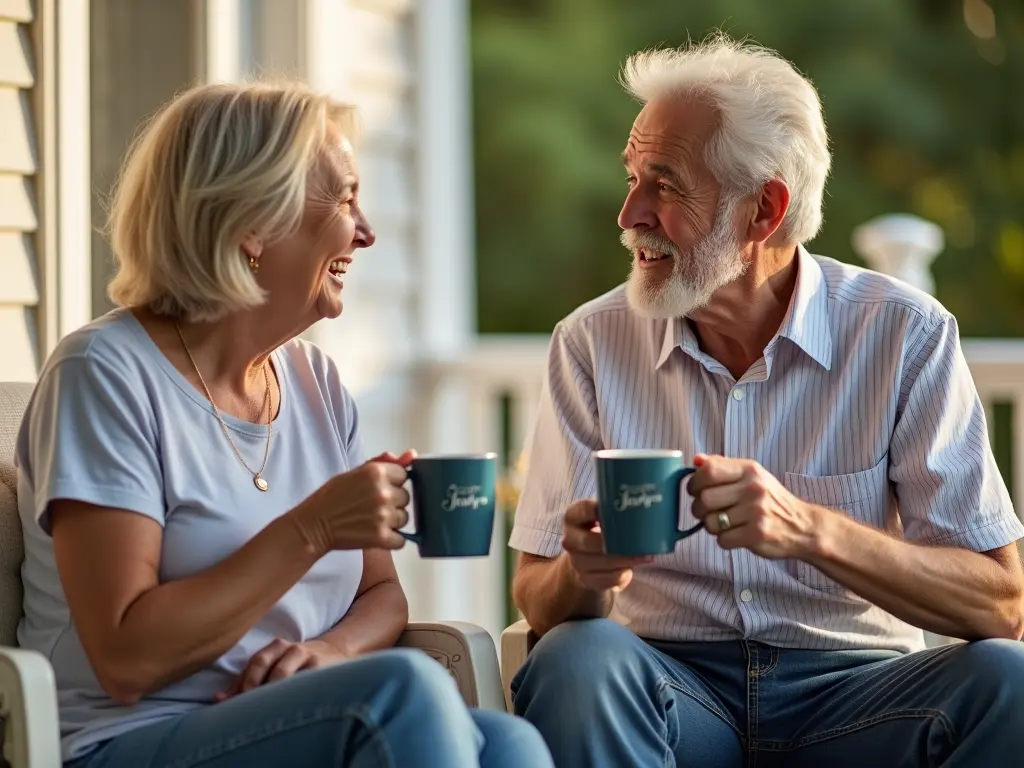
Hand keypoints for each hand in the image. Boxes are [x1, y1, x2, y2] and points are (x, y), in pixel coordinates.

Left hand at [215, 638, 339, 701]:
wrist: (335, 653)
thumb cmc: (295, 663)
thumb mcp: (274, 664)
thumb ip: (247, 680)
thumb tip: (218, 699)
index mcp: (276, 647)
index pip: (254, 664)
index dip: (242, 685)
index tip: (233, 706)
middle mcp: (292, 649)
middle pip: (266, 665)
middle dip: (253, 687)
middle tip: (247, 709)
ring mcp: (309, 658)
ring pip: (283, 675)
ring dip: (270, 692)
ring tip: (262, 709)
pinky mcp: (323, 670)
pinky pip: (303, 684)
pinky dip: (290, 696)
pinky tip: (285, 706)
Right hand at [291, 449, 416, 553]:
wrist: (313, 525)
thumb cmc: (331, 497)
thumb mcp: (354, 473)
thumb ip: (382, 463)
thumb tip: (410, 455)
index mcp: (376, 472)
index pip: (403, 475)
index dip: (393, 482)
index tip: (379, 488)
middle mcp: (383, 492)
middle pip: (405, 497)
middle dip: (393, 501)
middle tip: (373, 506)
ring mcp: (383, 516)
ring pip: (405, 518)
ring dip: (393, 521)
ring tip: (373, 520)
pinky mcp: (381, 538)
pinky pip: (401, 539)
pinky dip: (392, 540)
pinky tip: (377, 535)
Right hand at [560, 499, 651, 591]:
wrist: (585, 558)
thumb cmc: (601, 530)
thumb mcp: (602, 514)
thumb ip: (614, 506)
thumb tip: (645, 498)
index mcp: (572, 516)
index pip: (583, 509)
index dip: (598, 509)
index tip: (618, 509)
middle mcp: (570, 539)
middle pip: (592, 542)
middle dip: (618, 543)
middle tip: (641, 542)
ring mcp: (576, 561)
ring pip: (603, 562)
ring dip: (626, 560)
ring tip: (645, 556)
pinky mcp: (585, 579)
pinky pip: (608, 579)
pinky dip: (622, 575)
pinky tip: (630, 569)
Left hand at [687, 454, 818, 558]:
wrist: (802, 526)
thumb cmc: (771, 500)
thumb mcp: (752, 476)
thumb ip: (723, 466)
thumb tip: (696, 460)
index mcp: (749, 470)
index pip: (708, 470)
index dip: (694, 483)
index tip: (696, 491)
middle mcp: (753, 488)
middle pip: (704, 499)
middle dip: (699, 509)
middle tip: (708, 512)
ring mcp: (756, 511)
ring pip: (710, 522)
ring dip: (712, 526)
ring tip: (725, 524)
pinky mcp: (757, 534)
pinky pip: (722, 540)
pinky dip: (724, 540)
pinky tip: (736, 535)